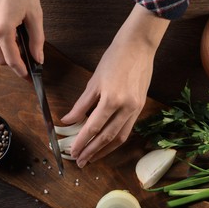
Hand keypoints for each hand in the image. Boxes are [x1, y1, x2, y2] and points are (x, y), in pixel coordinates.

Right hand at [0, 0, 44, 77]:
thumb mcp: (35, 14)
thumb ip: (37, 40)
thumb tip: (38, 57)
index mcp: (2, 29)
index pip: (11, 59)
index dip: (20, 70)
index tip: (27, 76)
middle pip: (0, 58)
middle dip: (13, 62)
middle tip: (28, 59)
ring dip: (7, 51)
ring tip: (22, 42)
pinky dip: (1, 42)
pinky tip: (13, 33)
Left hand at [62, 4, 169, 167]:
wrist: (139, 46)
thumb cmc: (114, 59)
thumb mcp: (94, 81)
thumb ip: (81, 104)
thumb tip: (68, 120)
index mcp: (112, 99)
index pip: (93, 127)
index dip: (82, 141)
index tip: (73, 151)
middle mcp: (126, 108)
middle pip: (107, 137)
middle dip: (92, 151)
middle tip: (80, 161)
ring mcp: (136, 109)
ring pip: (120, 137)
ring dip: (105, 150)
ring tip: (92, 158)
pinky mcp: (141, 108)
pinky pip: (127, 129)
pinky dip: (116, 140)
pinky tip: (107, 144)